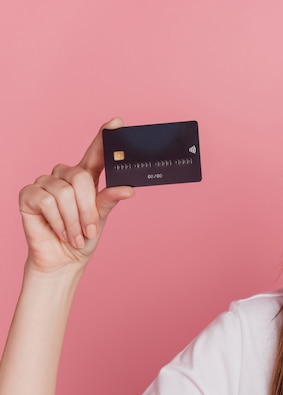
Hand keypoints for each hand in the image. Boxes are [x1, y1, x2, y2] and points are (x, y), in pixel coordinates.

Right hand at [18, 118, 134, 274]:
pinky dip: (58, 222)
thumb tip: (129, 189)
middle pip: (81, 177)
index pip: (96, 152)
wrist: (63, 259)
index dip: (104, 136)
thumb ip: (110, 199)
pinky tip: (60, 232)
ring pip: (65, 192)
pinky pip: (47, 202)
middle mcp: (65, 175)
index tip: (117, 122)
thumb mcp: (101, 217)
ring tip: (76, 236)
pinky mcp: (29, 195)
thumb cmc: (84, 237)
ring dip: (74, 220)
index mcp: (85, 176)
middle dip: (88, 209)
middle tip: (90, 231)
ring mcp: (45, 183)